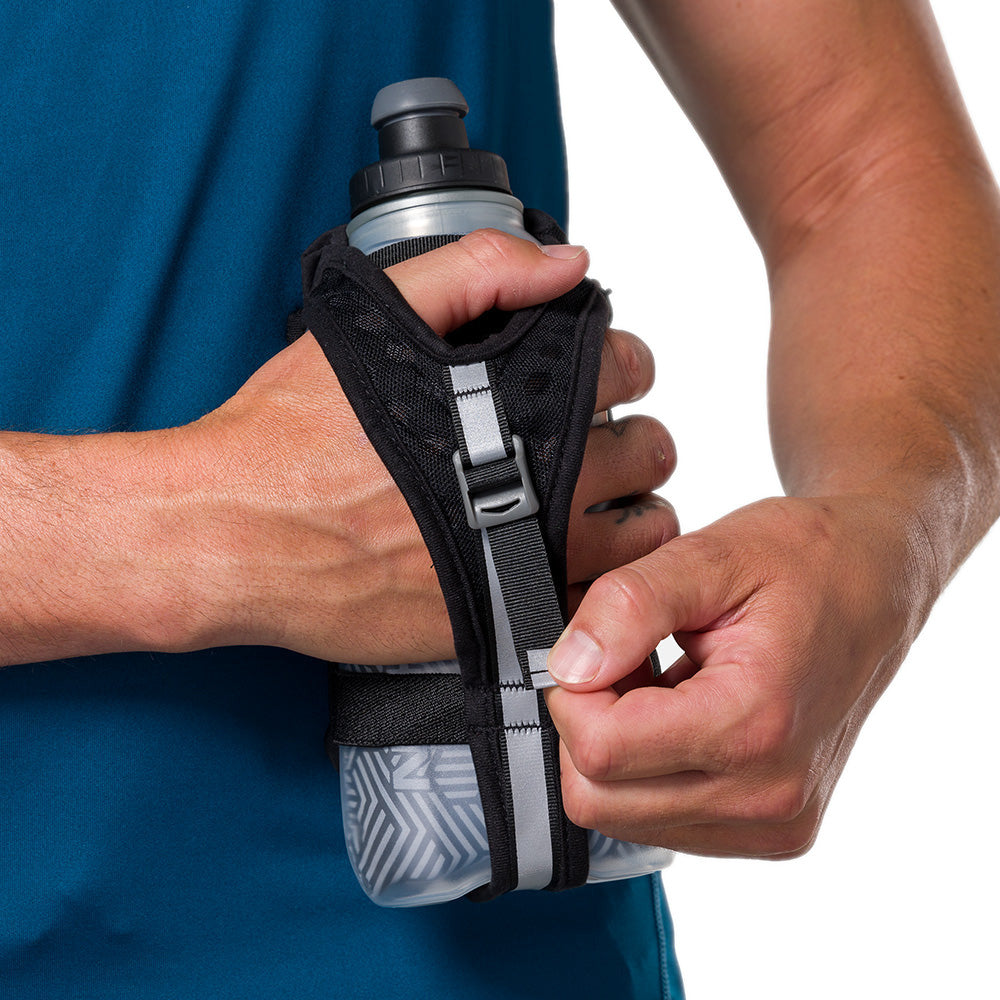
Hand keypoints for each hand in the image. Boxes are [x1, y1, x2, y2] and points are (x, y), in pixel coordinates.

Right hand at [178, 230, 676, 663]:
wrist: (235, 534)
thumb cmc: (291, 435)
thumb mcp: (374, 319)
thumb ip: (477, 272)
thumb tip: (566, 262)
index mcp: (521, 404)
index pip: (628, 368)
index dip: (622, 362)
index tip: (602, 374)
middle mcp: (541, 482)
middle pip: (649, 452)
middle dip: (634, 436)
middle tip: (601, 439)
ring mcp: (531, 559)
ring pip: (644, 534)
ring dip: (633, 511)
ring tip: (596, 501)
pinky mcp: (507, 618)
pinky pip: (598, 599)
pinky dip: (599, 576)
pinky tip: (564, 557)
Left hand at [545, 491, 933, 857]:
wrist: (873, 588)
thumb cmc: (802, 562)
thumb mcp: (712, 554)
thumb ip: (630, 605)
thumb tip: (567, 667)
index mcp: (755, 724)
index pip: (600, 751)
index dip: (572, 693)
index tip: (599, 646)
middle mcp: (769, 795)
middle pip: (598, 800)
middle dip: (588, 725)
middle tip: (626, 662)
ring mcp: (772, 824)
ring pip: (620, 817)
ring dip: (617, 750)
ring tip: (660, 684)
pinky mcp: (768, 833)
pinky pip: (660, 821)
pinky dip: (647, 771)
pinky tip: (680, 715)